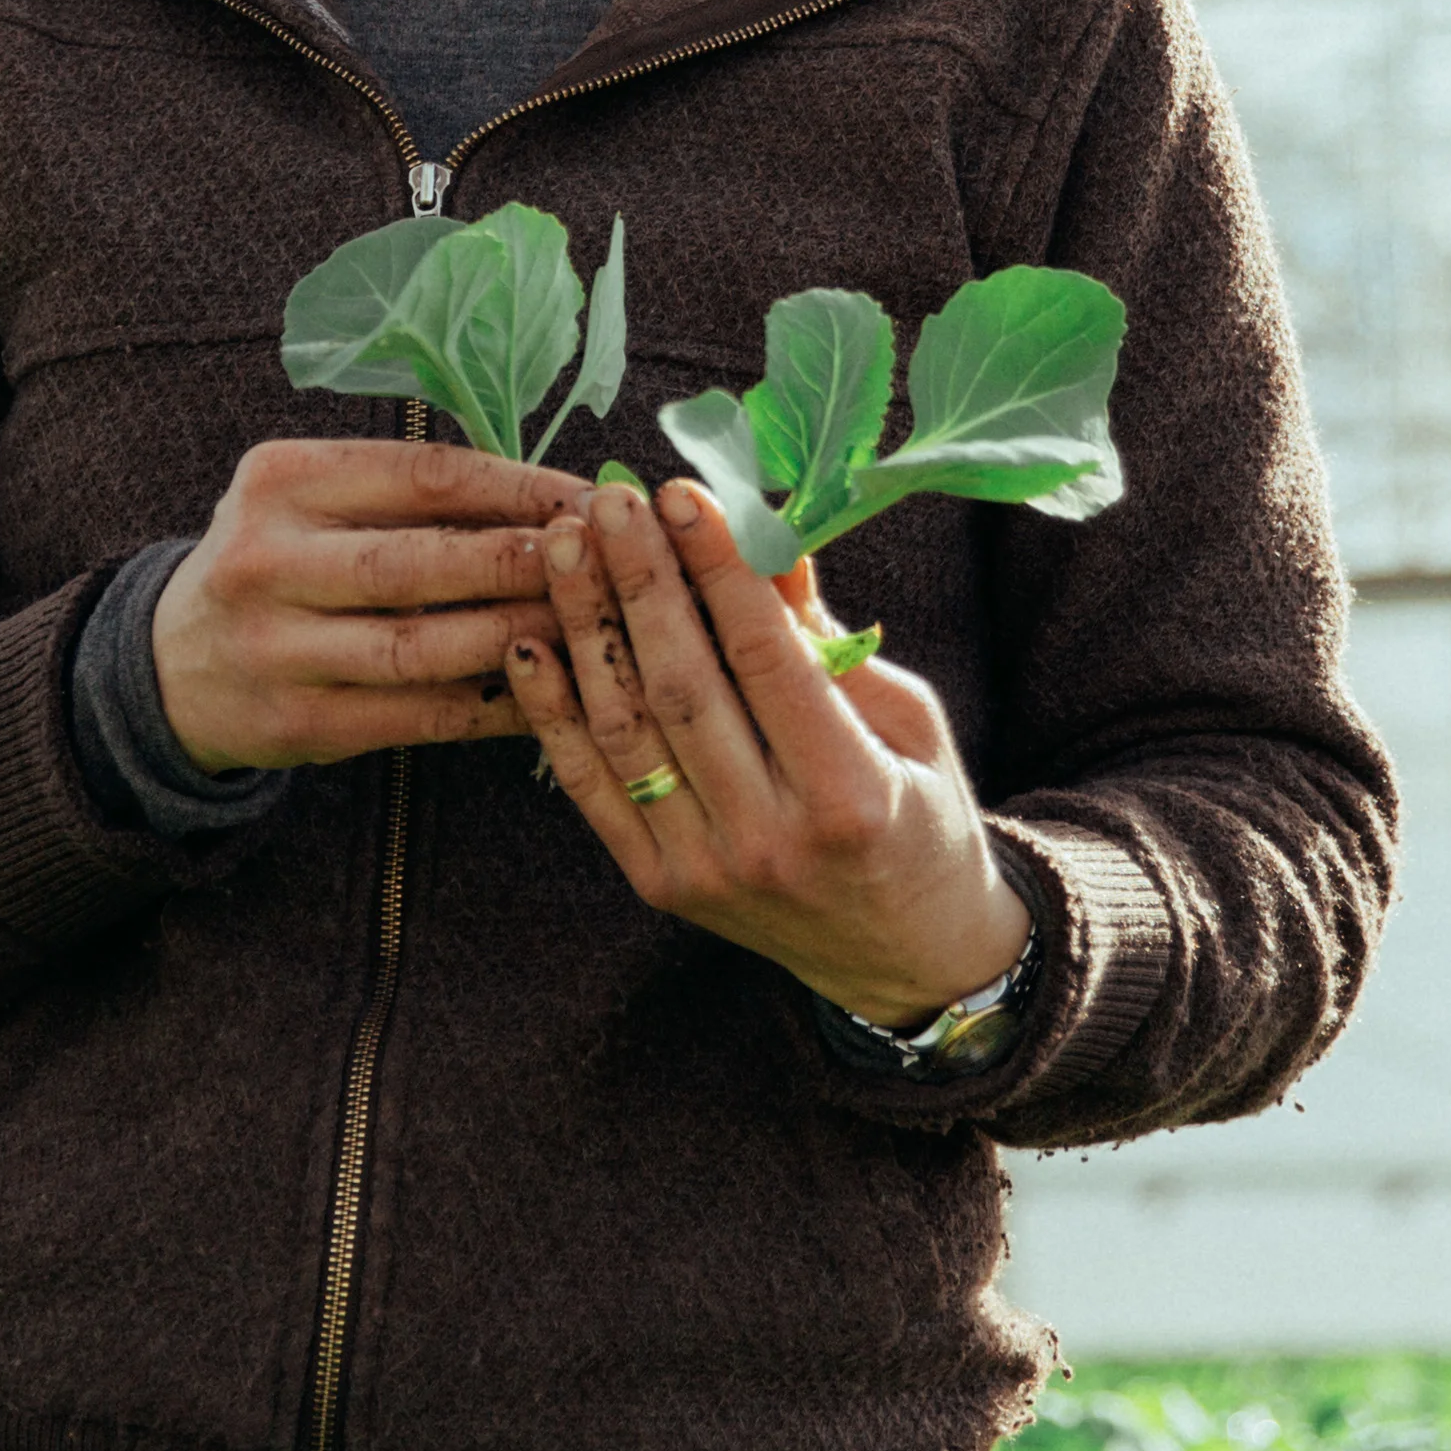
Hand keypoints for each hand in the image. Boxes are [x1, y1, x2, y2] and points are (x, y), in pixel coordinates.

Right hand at [151, 436, 588, 770]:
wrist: (174, 667)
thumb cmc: (279, 563)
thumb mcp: (310, 501)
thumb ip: (407, 494)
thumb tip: (557, 496)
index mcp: (280, 480)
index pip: (422, 475)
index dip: (518, 487)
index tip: (591, 499)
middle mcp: (265, 560)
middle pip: (418, 561)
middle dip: (523, 563)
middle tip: (607, 565)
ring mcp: (276, 649)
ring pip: (420, 647)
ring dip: (517, 638)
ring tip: (590, 629)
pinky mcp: (299, 723)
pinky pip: (418, 716)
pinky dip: (492, 706)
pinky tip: (552, 696)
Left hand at [504, 477, 1031, 1029]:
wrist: (905, 957)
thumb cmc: (921, 818)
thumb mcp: (908, 721)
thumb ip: (830, 640)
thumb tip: (766, 539)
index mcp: (848, 794)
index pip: (765, 656)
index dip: (718, 567)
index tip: (685, 493)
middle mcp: (769, 838)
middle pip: (683, 685)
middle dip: (641, 580)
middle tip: (612, 500)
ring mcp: (705, 869)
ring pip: (626, 729)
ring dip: (587, 627)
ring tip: (566, 545)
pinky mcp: (659, 886)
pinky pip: (590, 788)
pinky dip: (553, 713)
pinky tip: (530, 642)